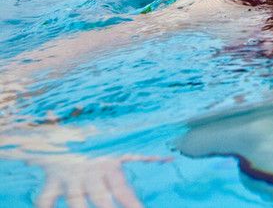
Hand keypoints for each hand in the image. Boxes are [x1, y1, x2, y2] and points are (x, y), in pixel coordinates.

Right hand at [33, 153, 167, 207]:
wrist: (65, 130)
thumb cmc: (97, 144)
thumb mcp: (119, 148)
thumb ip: (143, 155)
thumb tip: (170, 158)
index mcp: (110, 166)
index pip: (123, 190)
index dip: (132, 204)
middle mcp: (91, 172)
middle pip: (100, 196)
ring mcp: (71, 176)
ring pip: (75, 199)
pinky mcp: (51, 179)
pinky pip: (45, 197)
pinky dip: (44, 206)